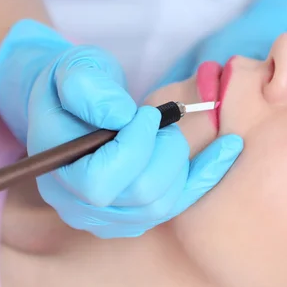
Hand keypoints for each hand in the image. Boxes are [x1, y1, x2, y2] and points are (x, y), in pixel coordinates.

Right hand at [0, 19, 243, 237]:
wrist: (72, 107)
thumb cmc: (71, 85)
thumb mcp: (72, 69)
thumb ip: (87, 87)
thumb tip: (120, 116)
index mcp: (57, 172)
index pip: (100, 182)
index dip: (133, 147)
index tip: (145, 114)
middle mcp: (79, 205)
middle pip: (140, 196)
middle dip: (163, 151)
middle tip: (159, 120)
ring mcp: (109, 217)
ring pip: (163, 205)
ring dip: (180, 162)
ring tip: (169, 129)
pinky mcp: (136, 214)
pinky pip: (179, 204)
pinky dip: (206, 175)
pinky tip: (229, 148)